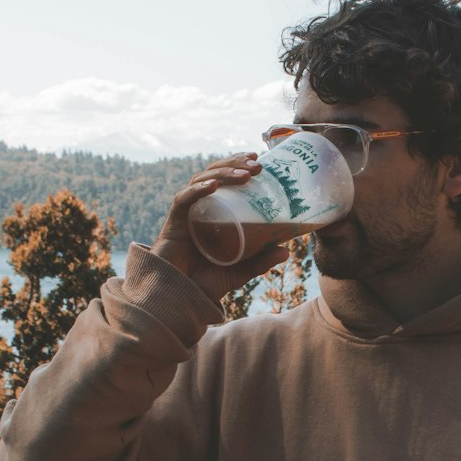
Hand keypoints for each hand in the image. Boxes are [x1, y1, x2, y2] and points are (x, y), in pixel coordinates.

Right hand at [150, 154, 287, 300]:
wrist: (177, 300)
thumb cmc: (202, 284)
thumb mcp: (238, 272)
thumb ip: (259, 262)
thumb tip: (287, 251)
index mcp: (210, 213)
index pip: (223, 180)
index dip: (238, 165)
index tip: (259, 160)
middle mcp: (197, 208)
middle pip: (213, 173)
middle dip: (234, 163)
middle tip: (258, 163)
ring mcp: (184, 214)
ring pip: (200, 181)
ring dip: (223, 172)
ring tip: (245, 173)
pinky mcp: (173, 224)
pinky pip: (183, 200)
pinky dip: (198, 190)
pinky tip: (213, 185)